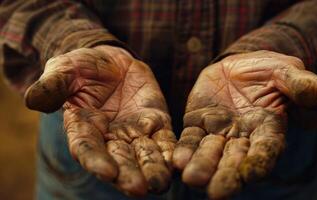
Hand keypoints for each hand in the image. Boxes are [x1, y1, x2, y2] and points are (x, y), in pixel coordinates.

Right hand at [25, 45, 175, 195]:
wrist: (113, 61)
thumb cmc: (84, 67)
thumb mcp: (65, 70)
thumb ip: (53, 85)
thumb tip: (33, 100)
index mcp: (84, 128)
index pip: (87, 149)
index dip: (96, 161)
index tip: (107, 172)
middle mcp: (110, 137)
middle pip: (119, 160)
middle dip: (128, 174)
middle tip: (138, 188)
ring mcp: (135, 132)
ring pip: (144, 155)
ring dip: (152, 170)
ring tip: (160, 184)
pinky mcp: (157, 123)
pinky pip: (165, 141)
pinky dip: (170, 153)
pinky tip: (177, 163)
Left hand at [173, 51, 316, 198]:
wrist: (238, 65)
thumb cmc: (267, 70)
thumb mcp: (286, 71)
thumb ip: (302, 84)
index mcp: (268, 129)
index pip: (266, 150)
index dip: (259, 161)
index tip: (251, 174)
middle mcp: (242, 137)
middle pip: (235, 160)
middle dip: (226, 175)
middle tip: (215, 193)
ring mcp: (218, 132)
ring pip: (209, 152)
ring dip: (202, 166)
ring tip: (192, 179)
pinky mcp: (197, 123)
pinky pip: (190, 139)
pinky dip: (184, 150)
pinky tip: (177, 161)